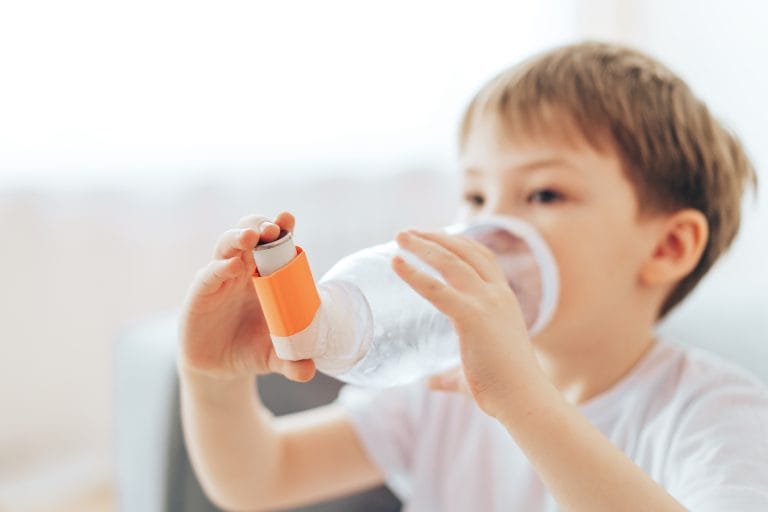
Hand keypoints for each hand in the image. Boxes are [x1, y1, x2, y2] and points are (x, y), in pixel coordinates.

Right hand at [179, 211, 315, 381]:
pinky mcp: (200, 295)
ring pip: (226, 247)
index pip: (273, 243)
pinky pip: (208, 276)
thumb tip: (308, 371)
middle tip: (273, 229)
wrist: (220, 369)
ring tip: (252, 237)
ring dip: (238, 238)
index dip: (281, 228)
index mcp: (266, 274)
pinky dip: (219, 268)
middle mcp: (242, 270)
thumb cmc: (253, 349)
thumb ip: (292, 361)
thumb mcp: (276, 356)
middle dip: (260, 226)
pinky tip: (231, 266)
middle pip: (248, 234)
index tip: (289, 219)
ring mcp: (220, 279)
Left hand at [391, 229, 542, 417]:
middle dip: (434, 237)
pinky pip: (436, 289)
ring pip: (450, 261)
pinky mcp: (472, 317)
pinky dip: (414, 273)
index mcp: (504, 300)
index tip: (432, 235)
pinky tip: (396, 264)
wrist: (523, 400)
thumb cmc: (503, 391)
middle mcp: (497, 294)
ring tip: (399, 236)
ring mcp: (486, 303)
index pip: (482, 257)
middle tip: (406, 233)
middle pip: (464, 251)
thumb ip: (449, 375)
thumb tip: (429, 382)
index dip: (457, 241)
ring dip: (423, 244)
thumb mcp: (474, 372)